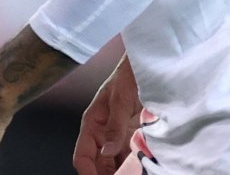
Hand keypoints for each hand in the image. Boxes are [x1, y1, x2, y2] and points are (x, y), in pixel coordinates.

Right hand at [73, 58, 141, 174]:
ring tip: (132, 173)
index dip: (87, 172)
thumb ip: (115, 126)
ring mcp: (117, 136)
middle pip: (98, 165)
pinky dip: (133, 163)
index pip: (82, 156)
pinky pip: (128, 156)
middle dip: (106, 174)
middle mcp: (101, 134)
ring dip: (121, 170)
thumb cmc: (128, 75)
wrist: (148, 65)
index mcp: (91, 124)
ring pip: (113, 163)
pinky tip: (141, 166)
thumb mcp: (121, 99)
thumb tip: (107, 150)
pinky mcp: (131, 135)